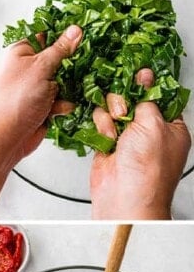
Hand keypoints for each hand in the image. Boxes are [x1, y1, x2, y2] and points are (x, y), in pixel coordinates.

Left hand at [0, 25, 82, 205]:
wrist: (7, 138)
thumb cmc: (14, 100)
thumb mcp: (40, 67)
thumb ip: (60, 49)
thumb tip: (74, 31)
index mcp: (23, 52)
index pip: (48, 35)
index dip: (65, 35)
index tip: (84, 34)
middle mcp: (30, 68)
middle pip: (60, 59)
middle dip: (72, 66)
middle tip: (81, 66)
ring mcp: (38, 87)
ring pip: (65, 80)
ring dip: (69, 87)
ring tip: (67, 91)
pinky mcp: (45, 105)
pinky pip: (63, 99)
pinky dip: (64, 104)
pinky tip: (61, 108)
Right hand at [90, 71, 190, 219]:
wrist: (126, 199)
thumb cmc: (149, 170)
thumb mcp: (154, 124)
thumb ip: (146, 98)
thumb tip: (145, 77)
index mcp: (171, 127)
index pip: (159, 96)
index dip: (147, 84)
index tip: (138, 72)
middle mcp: (150, 132)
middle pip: (132, 98)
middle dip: (125, 101)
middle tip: (125, 111)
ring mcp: (128, 138)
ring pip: (113, 108)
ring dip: (112, 115)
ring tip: (116, 128)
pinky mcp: (108, 144)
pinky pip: (101, 123)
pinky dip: (102, 127)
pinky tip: (108, 139)